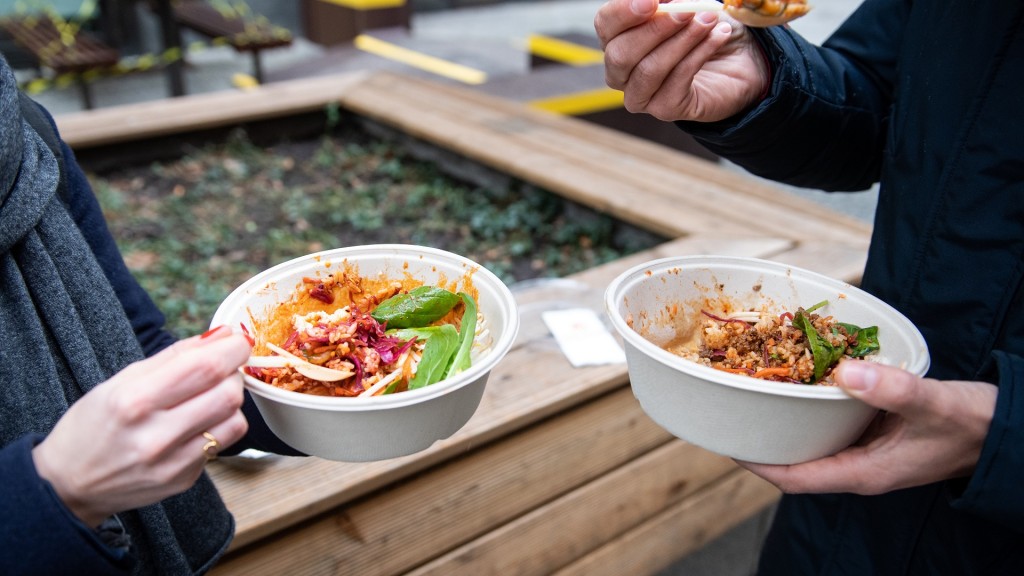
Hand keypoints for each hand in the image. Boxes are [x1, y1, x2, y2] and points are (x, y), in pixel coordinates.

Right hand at [32, 326, 250, 526]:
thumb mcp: (123, 380)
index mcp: (134, 401)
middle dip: (233, 373)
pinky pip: (222, 445)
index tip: (238, 341)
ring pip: (235, 421)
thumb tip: (223, 335)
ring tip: (209, 395)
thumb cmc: (93, 424)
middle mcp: (155, 435)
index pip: (205, 368)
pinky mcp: (184, 480)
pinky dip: (218, 426)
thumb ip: (176, 356)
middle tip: (221, 368)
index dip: (233, 349)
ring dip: (230, 401)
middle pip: (228, 394)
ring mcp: (172, 464)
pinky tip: (196, 423)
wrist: (70, 483)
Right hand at [595, 0, 768, 121]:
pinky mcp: (665, 109)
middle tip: (687, 11)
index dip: (623, 11)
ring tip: (709, 20)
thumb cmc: (705, 29)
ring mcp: (640, 94)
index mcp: (617, 39)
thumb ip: (671, 2)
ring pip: (648, 70)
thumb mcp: (688, 6)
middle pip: (619, 54)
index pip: (605, 24)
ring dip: (682, 41)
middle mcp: (621, 71)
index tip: (651, 1)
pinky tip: (718, 36)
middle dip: (655, 29)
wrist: (738, 61)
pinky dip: (700, 54)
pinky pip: (677, 81)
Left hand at [737, 360, 997, 494]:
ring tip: (757, 388)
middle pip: (796, 459)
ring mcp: (866, 450)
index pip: (796, 478)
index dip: (759, 464)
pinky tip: (804, 376)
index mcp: (863, 472)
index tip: (729, 443)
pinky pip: (834, 422)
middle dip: (764, 438)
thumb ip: (893, 390)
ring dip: (787, 418)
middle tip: (734, 407)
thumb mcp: (933, 405)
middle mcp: (858, 465)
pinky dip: (815, 402)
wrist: (1006, 428)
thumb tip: (846, 371)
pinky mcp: (874, 432)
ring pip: (813, 439)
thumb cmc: (973, 424)